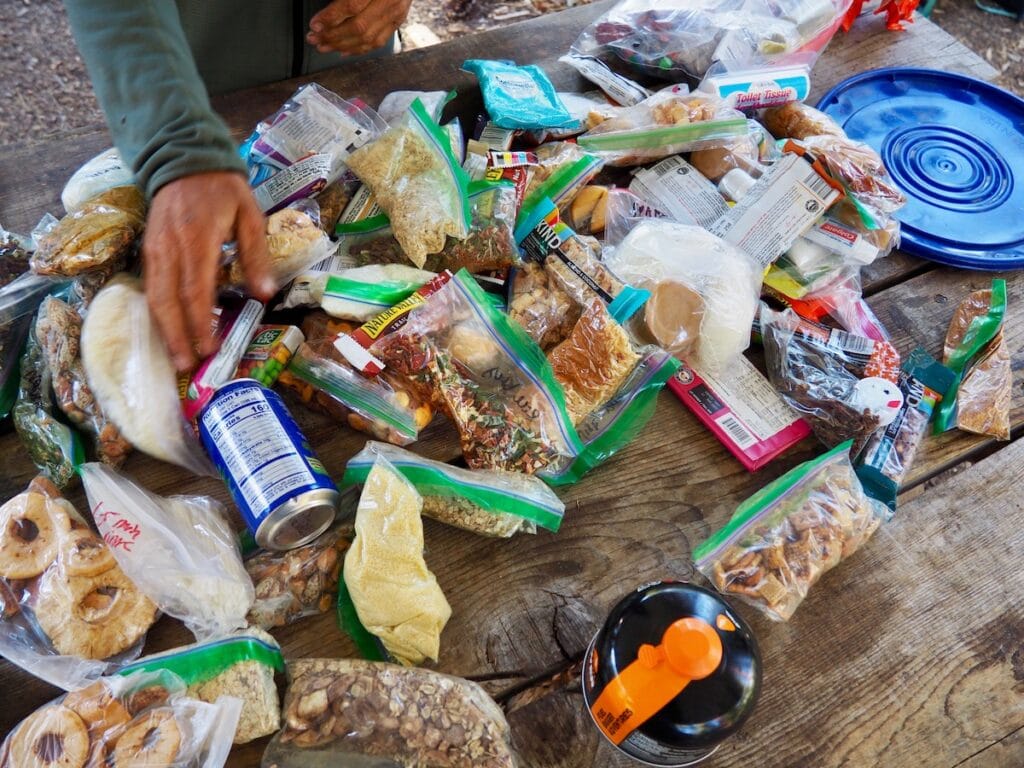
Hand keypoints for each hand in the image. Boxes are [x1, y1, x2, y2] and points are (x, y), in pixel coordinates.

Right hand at [142, 172, 274, 371]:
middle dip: (177, 336)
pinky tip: (169, 332)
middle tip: (188, 367)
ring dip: (165, 331)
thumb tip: (265, 293)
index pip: (195, 289)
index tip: (208, 348)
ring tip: (177, 358)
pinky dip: (159, 314)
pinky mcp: (148, 251)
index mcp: (197, 240)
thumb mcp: (249, 214)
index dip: (200, 322)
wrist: (183, 158)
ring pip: (154, 297)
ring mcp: (155, 250)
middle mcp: (170, 248)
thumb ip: (255, 254)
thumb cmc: (223, 188)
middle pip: (167, 300)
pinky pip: (151, 287)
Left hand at [307, 0, 410, 55]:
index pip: (352, 5)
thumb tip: (326, 12)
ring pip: (368, 39)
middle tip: (314, 38)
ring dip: (342, 46)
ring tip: (323, 46)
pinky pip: (378, 42)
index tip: (314, 24)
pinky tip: (342, 51)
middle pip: (359, 27)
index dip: (331, 17)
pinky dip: (358, 49)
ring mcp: (396, 13)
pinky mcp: (398, 21)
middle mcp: (390, 1)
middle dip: (333, 36)